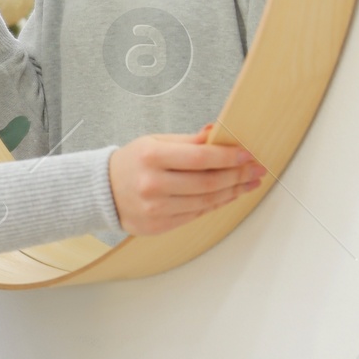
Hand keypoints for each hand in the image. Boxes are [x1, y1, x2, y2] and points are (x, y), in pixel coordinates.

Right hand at [107, 123, 266, 236]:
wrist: (102, 191)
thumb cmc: (133, 162)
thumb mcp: (156, 142)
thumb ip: (188, 141)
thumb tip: (218, 133)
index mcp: (152, 157)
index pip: (201, 158)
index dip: (229, 157)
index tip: (248, 155)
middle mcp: (153, 184)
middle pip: (208, 183)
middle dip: (238, 176)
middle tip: (256, 170)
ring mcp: (155, 208)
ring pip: (205, 202)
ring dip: (232, 192)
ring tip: (248, 184)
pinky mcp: (158, 225)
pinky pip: (195, 214)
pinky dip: (215, 204)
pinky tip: (228, 195)